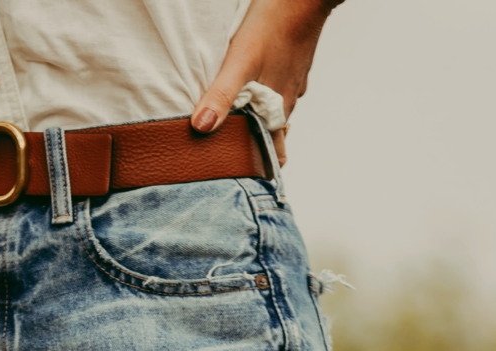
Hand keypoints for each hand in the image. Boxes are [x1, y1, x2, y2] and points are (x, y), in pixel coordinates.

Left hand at [191, 0, 343, 160]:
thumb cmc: (272, 25)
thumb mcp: (240, 62)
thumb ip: (221, 96)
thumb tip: (201, 128)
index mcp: (277, 109)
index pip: (272, 151)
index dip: (261, 167)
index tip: (250, 181)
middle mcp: (288, 100)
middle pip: (274, 134)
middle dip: (260, 149)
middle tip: (245, 161)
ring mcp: (293, 81)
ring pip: (277, 111)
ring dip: (264, 122)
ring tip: (247, 131)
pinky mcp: (294, 63)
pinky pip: (281, 89)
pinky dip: (269, 97)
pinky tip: (260, 91)